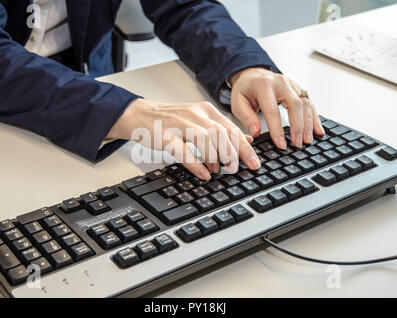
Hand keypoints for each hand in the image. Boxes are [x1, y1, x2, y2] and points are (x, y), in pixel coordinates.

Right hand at [107, 98, 259, 179]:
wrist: (141, 115)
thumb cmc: (171, 121)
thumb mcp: (200, 121)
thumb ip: (222, 129)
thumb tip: (246, 139)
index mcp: (206, 111)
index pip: (231, 128)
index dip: (244, 147)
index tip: (254, 163)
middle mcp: (195, 115)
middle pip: (220, 133)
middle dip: (232, 153)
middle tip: (235, 168)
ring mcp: (179, 124)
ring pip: (204, 139)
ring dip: (214, 157)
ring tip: (218, 170)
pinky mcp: (165, 135)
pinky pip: (182, 150)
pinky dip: (195, 163)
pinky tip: (203, 173)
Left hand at [229, 67, 324, 148]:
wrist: (252, 74)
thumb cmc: (245, 90)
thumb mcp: (238, 102)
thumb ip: (247, 118)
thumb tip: (256, 133)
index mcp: (264, 85)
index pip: (273, 110)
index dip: (277, 129)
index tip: (281, 144)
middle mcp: (281, 82)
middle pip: (295, 105)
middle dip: (298, 127)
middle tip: (297, 144)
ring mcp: (292, 84)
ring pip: (306, 104)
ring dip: (309, 124)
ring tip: (307, 141)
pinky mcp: (299, 89)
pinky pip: (310, 103)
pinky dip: (315, 118)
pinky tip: (318, 131)